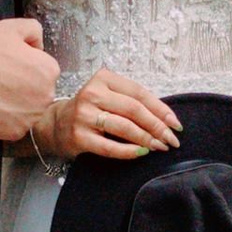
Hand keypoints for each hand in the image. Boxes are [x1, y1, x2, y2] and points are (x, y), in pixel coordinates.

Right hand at [0, 16, 61, 142]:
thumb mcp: (13, 27)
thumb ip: (34, 31)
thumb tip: (38, 47)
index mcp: (50, 70)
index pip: (43, 71)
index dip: (25, 66)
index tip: (8, 65)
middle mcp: (47, 96)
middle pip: (38, 93)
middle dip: (24, 88)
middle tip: (0, 80)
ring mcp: (31, 117)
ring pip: (28, 111)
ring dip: (16, 105)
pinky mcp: (15, 132)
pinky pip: (14, 126)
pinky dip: (4, 120)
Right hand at [39, 71, 182, 163]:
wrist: (55, 124)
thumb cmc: (90, 110)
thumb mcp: (109, 96)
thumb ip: (133, 102)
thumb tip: (166, 119)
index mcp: (104, 79)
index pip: (139, 93)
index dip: (161, 109)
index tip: (176, 124)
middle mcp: (92, 94)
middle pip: (134, 110)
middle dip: (157, 126)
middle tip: (171, 139)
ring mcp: (84, 116)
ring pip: (124, 127)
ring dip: (147, 139)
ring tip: (160, 146)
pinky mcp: (79, 137)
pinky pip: (110, 147)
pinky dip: (130, 151)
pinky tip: (142, 153)